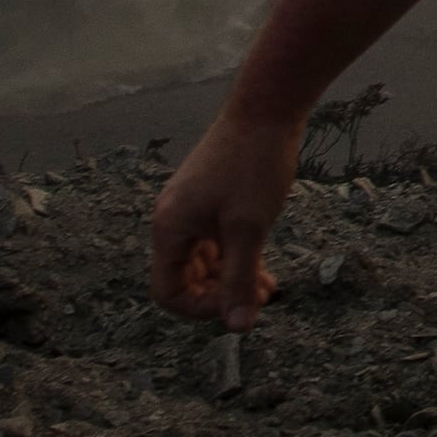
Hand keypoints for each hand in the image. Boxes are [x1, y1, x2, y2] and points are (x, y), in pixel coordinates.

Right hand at [146, 107, 297, 328]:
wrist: (266, 108)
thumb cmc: (253, 166)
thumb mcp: (249, 230)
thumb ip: (240, 280)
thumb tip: (237, 328)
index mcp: (171, 229)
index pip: (167, 292)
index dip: (199, 309)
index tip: (237, 305)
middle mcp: (174, 220)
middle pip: (185, 279)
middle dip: (220, 295)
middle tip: (260, 298)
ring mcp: (193, 209)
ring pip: (205, 262)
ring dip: (233, 279)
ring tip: (270, 288)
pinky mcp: (212, 199)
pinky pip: (217, 243)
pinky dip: (237, 258)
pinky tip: (266, 269)